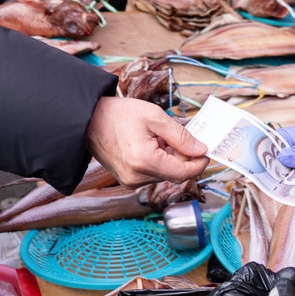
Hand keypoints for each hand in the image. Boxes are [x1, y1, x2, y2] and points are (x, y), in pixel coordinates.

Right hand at [85, 96, 207, 185]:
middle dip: (183, 157)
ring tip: (158, 137)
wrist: (88, 119)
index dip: (199, 163)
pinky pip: (151, 174)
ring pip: (164, 174)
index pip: (184, 173)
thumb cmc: (118, 114)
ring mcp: (130, 181)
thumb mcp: (154, 116)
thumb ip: (181, 135)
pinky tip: (150, 145)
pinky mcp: (126, 180)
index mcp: (145, 161)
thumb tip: (201, 149)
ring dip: (169, 158)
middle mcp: (137, 177)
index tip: (206, 151)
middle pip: (175, 174)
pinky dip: (157, 161)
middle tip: (181, 136)